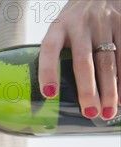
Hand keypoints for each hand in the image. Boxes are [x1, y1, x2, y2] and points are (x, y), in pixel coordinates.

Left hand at [39, 0, 119, 119]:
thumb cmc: (75, 22)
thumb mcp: (60, 30)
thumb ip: (57, 54)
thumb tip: (51, 95)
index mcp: (58, 28)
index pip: (49, 50)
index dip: (48, 71)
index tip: (49, 93)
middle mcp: (80, 25)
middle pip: (83, 61)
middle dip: (87, 90)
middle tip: (89, 113)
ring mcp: (104, 23)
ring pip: (108, 61)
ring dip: (110, 90)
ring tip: (109, 111)